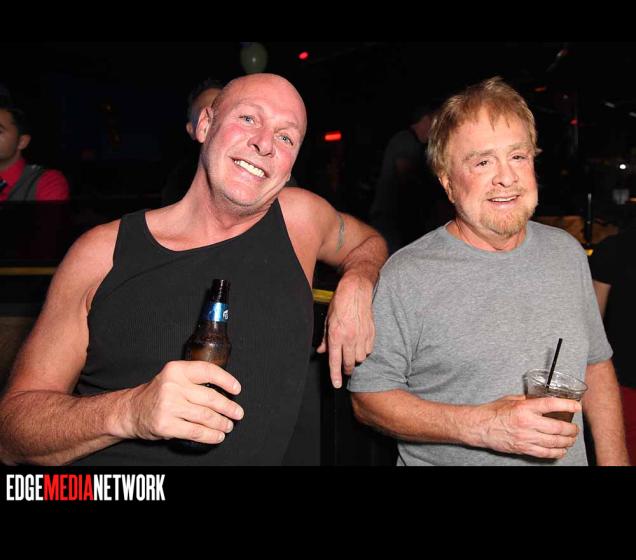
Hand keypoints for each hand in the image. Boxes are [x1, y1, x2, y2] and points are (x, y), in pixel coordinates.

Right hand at [122, 361, 243, 444]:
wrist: (131, 411)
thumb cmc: (158, 394)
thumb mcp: (173, 378)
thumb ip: (193, 380)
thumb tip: (225, 390)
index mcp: (176, 370)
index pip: (208, 371)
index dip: (226, 380)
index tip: (236, 389)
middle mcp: (172, 385)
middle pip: (210, 397)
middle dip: (228, 407)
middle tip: (237, 413)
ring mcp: (168, 406)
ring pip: (205, 416)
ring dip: (221, 423)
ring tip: (228, 426)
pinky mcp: (166, 424)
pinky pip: (195, 432)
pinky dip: (210, 436)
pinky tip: (217, 436)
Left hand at [317, 273, 374, 388]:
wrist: (356, 290)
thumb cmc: (340, 302)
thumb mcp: (327, 320)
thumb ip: (325, 338)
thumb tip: (322, 350)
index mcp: (336, 335)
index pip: (335, 361)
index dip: (336, 376)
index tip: (337, 384)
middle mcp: (349, 338)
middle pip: (349, 363)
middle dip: (346, 369)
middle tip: (345, 368)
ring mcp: (362, 336)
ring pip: (360, 358)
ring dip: (356, 359)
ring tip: (352, 352)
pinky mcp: (371, 333)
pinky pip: (368, 350)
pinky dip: (364, 351)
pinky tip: (360, 345)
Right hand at [473, 395, 581, 459]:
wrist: (480, 427)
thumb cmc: (493, 412)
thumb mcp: (510, 400)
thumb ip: (527, 400)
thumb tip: (541, 399)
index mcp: (524, 408)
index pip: (551, 404)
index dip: (567, 405)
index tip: (577, 406)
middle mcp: (527, 423)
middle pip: (558, 427)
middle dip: (571, 429)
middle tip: (575, 428)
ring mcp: (526, 438)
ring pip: (555, 442)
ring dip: (567, 441)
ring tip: (571, 439)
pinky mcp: (524, 448)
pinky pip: (545, 453)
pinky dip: (556, 452)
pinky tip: (561, 450)